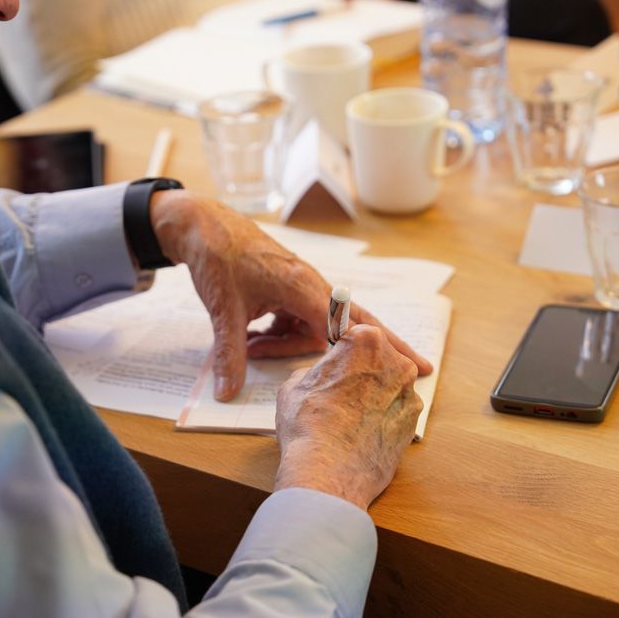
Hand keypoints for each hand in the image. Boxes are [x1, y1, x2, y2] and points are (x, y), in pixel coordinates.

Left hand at [149, 190, 431, 400]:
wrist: (201, 224)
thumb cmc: (218, 257)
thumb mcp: (224, 311)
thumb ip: (230, 354)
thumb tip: (227, 393)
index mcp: (303, 287)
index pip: (351, 326)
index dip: (382, 349)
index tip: (412, 367)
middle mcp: (310, 286)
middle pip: (353, 324)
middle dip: (378, 348)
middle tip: (417, 370)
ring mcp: (300, 288)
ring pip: (313, 328)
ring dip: (287, 345)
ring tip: (249, 347)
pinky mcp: (286, 289)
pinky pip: (296, 320)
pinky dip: (279, 334)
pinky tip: (250, 338)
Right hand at [273, 325, 421, 509]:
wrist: (327, 471)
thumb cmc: (307, 424)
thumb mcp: (294, 385)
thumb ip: (315, 371)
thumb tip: (323, 377)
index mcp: (367, 341)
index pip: (356, 336)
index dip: (342, 351)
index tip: (336, 362)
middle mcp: (396, 362)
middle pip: (378, 359)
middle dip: (362, 372)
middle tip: (338, 393)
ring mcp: (409, 394)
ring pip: (389, 386)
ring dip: (373, 396)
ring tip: (348, 418)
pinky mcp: (414, 423)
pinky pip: (395, 413)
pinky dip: (382, 420)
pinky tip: (360, 434)